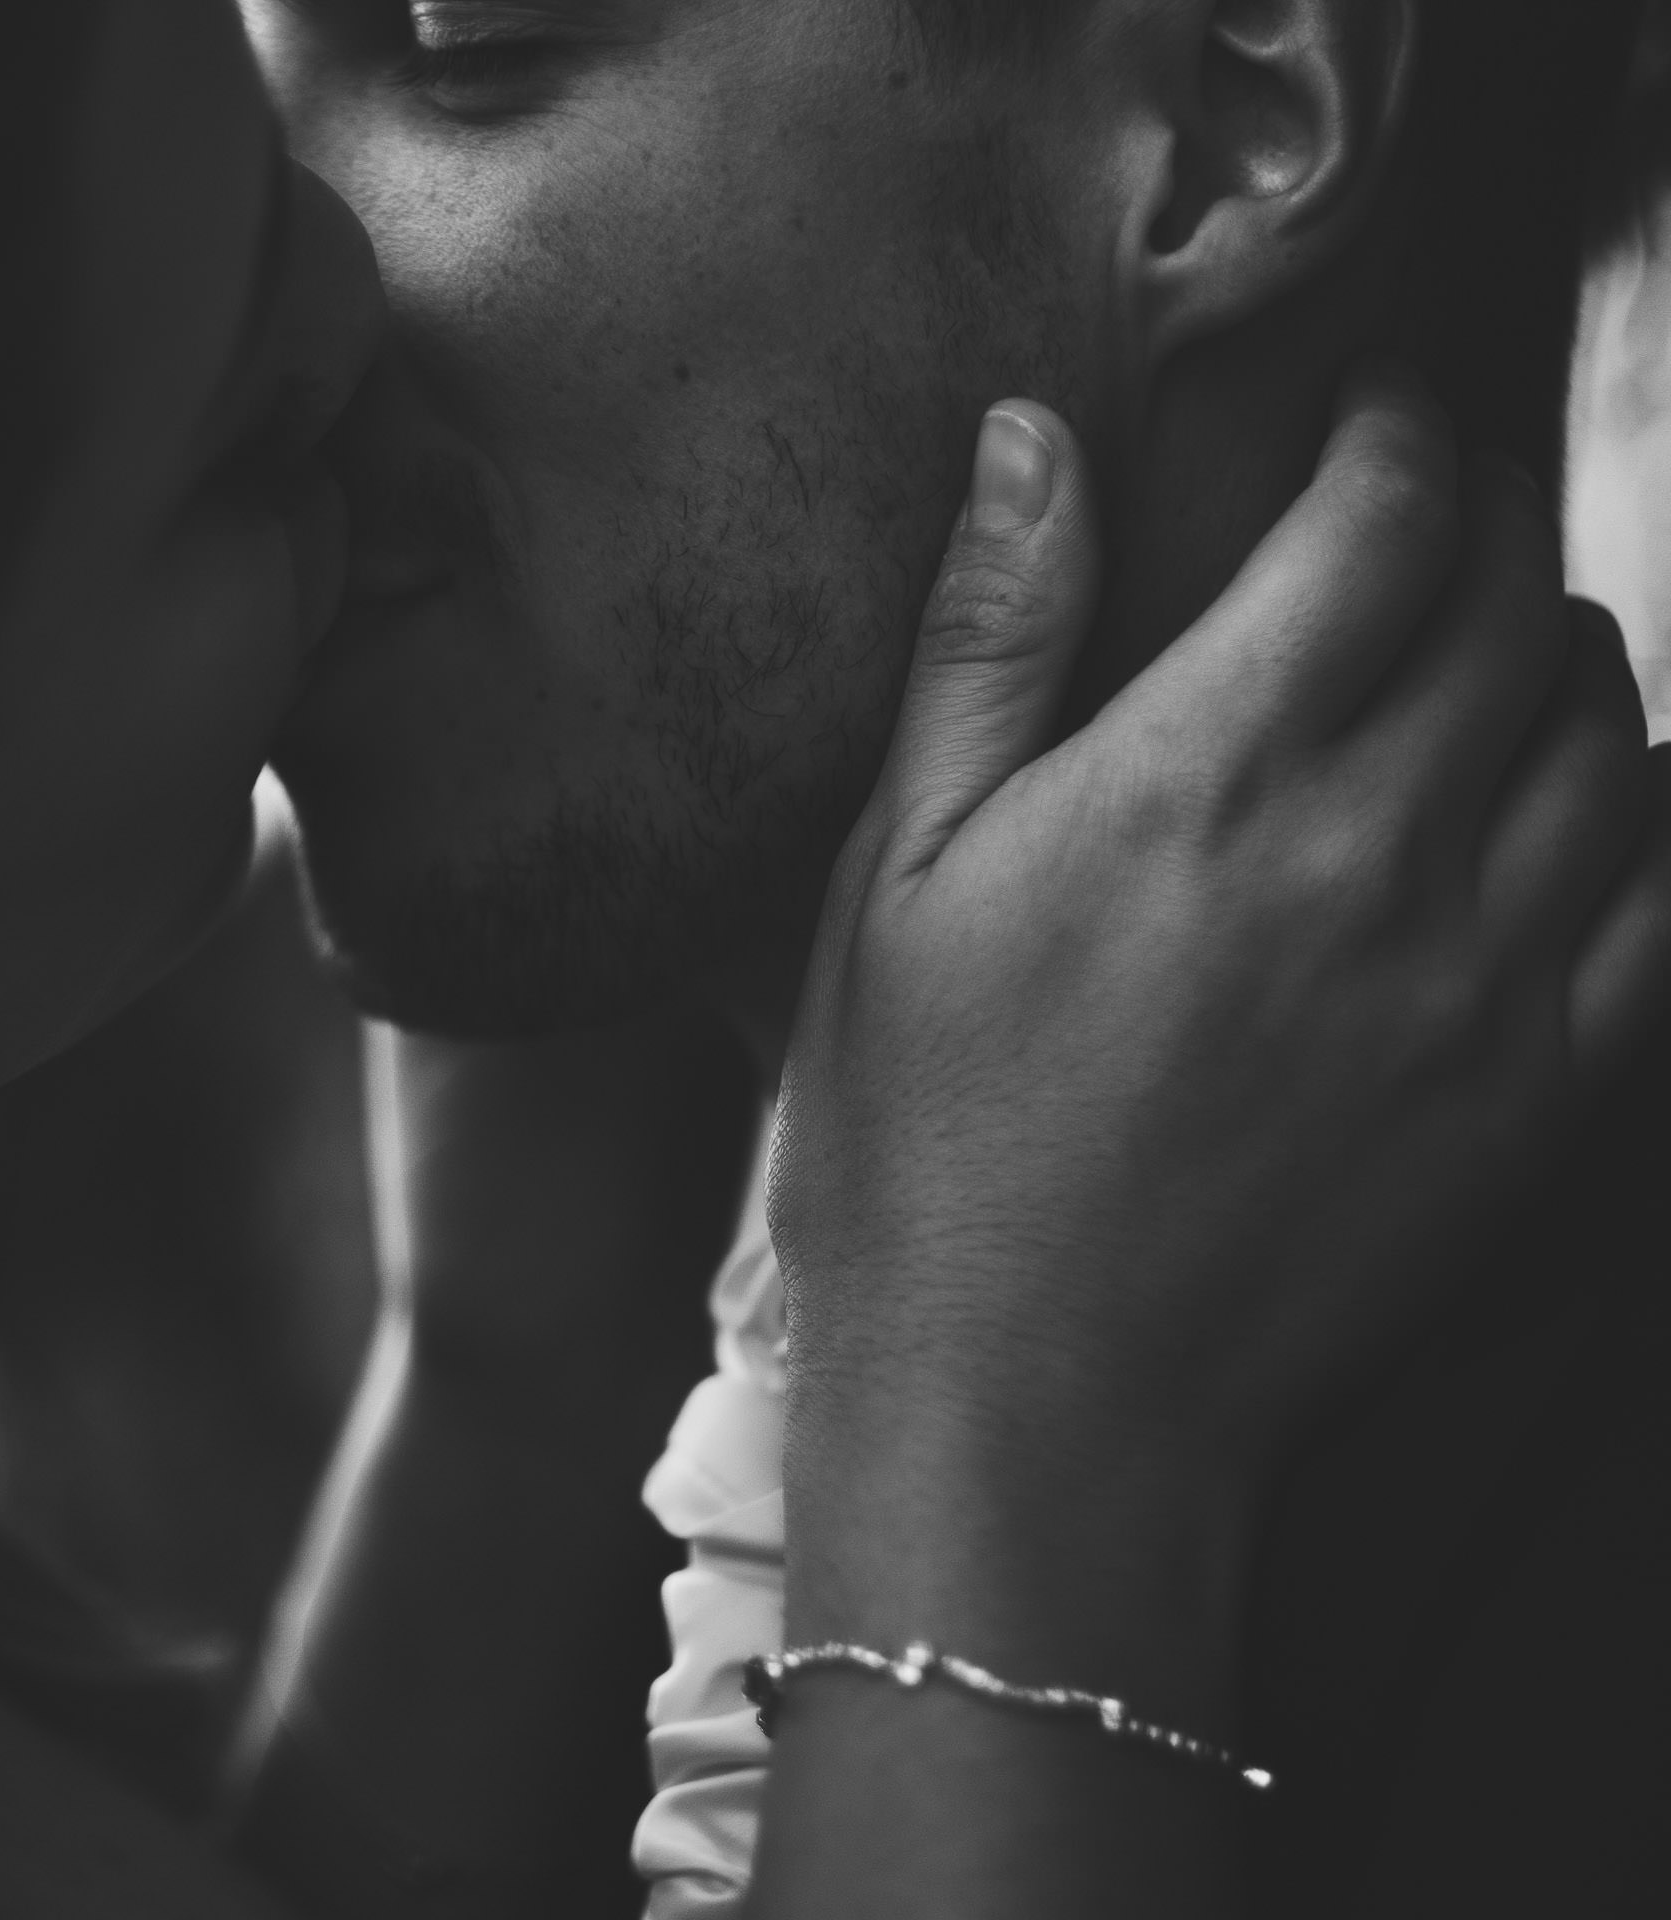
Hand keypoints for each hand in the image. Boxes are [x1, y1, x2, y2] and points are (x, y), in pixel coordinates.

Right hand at [770, 368, 1670, 1494]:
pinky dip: (1627, 813)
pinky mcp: (1538, 1090)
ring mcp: (1481, 974)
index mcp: (1204, 774)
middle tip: (1406, 533)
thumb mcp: (891, 881)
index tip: (1368, 419)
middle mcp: (1376, 847)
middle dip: (1473, 528)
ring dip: (1552, 657)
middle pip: (1517, 602)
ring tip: (1472, 664)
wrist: (1038, 1406)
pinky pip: (1656, 894)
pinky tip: (1553, 811)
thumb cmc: (924, 1140)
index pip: (1387, 518)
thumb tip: (1032, 441)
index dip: (1397, 432)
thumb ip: (985, 646)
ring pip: (1604, 729)